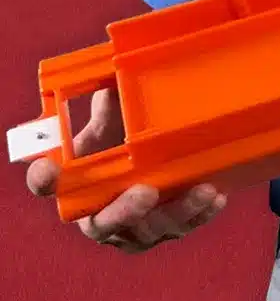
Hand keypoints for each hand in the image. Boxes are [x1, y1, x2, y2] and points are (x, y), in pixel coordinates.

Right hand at [24, 87, 225, 252]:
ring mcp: (130, 229)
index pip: (46, 185)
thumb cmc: (121, 139)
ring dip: (176, 212)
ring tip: (201, 190)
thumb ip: (109, 101)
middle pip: (101, 225)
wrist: (154, 161)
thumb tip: (116, 69)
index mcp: (71, 184)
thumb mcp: (112, 118)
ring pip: (148, 231)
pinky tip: (215, 196)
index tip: (48, 167)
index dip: (44, 179)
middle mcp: (95, 214)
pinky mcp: (162, 231)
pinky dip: (199, 214)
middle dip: (123, 212)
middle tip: (145, 191)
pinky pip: (180, 228)